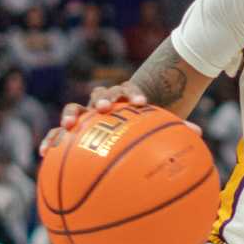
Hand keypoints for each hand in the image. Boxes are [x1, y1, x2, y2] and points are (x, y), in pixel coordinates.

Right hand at [40, 83, 197, 153]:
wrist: (119, 126)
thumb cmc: (141, 127)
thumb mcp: (156, 127)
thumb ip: (176, 128)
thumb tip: (200, 133)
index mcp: (124, 99)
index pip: (127, 90)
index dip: (132, 93)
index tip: (141, 102)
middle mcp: (103, 103)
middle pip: (99, 94)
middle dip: (102, 99)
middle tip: (106, 107)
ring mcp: (85, 116)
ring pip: (74, 110)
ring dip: (71, 115)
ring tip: (70, 126)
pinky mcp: (70, 132)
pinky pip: (58, 136)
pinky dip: (51, 141)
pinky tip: (43, 153)